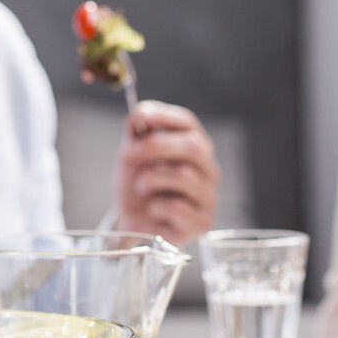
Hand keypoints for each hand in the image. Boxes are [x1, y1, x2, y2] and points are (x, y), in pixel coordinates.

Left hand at [115, 100, 218, 245]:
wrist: (133, 223)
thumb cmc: (138, 188)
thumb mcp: (131, 157)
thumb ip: (136, 134)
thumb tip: (140, 114)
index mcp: (194, 147)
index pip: (188, 123)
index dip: (164, 116)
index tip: (140, 116)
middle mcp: (208, 169)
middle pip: (193, 146)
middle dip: (156, 146)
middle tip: (128, 154)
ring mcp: (209, 196)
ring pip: (184, 176)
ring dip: (151, 180)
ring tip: (142, 188)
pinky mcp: (203, 221)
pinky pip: (177, 207)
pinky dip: (155, 206)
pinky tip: (153, 210)